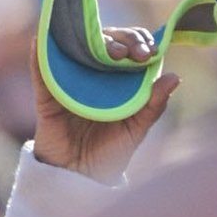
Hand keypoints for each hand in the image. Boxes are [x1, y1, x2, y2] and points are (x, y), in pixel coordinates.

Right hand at [33, 31, 178, 179]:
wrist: (79, 178)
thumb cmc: (109, 153)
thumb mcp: (136, 130)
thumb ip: (154, 106)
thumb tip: (175, 77)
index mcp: (117, 77)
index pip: (127, 45)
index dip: (138, 40)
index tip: (148, 51)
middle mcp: (93, 73)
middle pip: (104, 40)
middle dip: (121, 40)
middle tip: (128, 54)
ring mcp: (69, 81)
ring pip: (77, 49)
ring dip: (91, 41)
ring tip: (109, 50)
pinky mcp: (47, 95)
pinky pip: (42, 71)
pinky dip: (41, 53)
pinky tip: (43, 38)